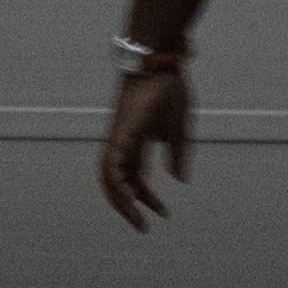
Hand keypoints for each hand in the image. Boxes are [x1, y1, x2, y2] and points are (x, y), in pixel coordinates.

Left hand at [100, 68, 192, 230]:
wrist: (161, 61)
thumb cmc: (169, 88)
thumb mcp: (179, 129)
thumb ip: (177, 154)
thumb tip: (179, 180)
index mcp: (137, 142)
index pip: (135, 177)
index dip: (146, 198)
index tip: (162, 213)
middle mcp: (123, 142)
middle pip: (116, 182)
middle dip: (127, 206)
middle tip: (142, 226)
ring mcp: (118, 138)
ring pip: (108, 177)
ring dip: (119, 201)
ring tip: (136, 220)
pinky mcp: (119, 133)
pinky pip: (111, 165)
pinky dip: (117, 184)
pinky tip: (129, 200)